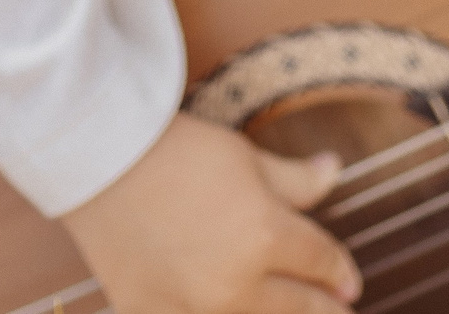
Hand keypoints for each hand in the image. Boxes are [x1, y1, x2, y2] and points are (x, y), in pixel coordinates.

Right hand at [62, 114, 361, 313]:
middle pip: (299, 309)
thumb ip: (296, 180)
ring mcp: (193, 309)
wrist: (98, 161)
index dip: (341, 273)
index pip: (320, 262)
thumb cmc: (176, 150)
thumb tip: (336, 170)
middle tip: (339, 312)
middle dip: (325, 310)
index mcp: (265, 237)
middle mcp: (235, 285)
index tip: (350, 285)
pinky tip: (230, 312)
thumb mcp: (245, 157)